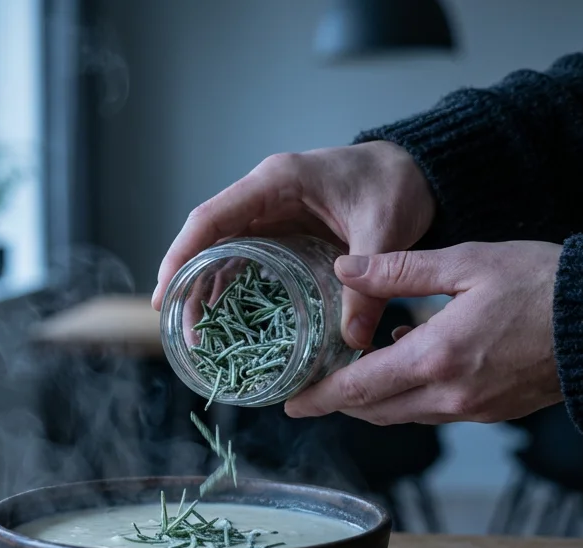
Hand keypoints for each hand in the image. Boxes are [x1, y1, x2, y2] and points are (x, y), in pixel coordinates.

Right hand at [152, 141, 434, 349]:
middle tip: (180, 328)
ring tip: (197, 334)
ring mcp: (271, 214)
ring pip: (222, 251)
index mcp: (276, 182)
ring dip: (206, 289)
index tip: (165, 292)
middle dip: (187, 282)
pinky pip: (246, 259)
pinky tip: (226, 319)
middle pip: (207, 238)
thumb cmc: (396, 185)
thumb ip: (369, 284)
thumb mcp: (384, 231)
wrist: (417, 172)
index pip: (212, 218)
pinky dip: (231, 287)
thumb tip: (354, 339)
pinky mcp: (284, 232)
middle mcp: (264, 196)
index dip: (182, 254)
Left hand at [284, 241, 564, 424]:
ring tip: (361, 360)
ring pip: (404, 413)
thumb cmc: (545, 285)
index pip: (358, 390)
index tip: (291, 403)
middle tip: (317, 379)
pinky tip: (413, 352)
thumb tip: (345, 268)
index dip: (320, 398)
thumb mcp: (467, 261)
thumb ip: (399, 268)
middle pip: (375, 410)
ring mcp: (474, 409)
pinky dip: (412, 392)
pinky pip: (435, 409)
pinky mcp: (494, 411)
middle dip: (342, 399)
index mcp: (436, 360)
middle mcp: (450, 396)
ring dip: (377, 395)